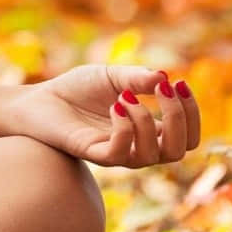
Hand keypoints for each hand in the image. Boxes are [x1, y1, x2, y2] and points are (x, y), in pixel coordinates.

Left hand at [7, 64, 200, 167]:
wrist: (39, 99)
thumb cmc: (78, 90)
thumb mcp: (112, 76)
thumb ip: (138, 78)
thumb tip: (165, 77)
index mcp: (148, 130)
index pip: (188, 137)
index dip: (192, 114)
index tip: (179, 83)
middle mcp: (137, 146)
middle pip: (179, 151)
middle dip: (180, 119)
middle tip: (164, 91)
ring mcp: (116, 153)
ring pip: (153, 155)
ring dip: (147, 120)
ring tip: (125, 96)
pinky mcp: (93, 154)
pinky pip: (120, 153)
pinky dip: (125, 127)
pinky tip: (115, 105)